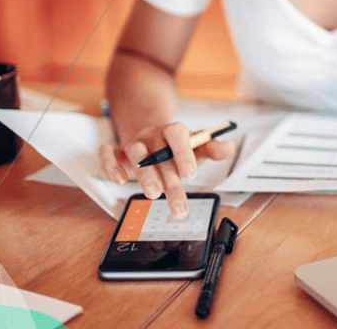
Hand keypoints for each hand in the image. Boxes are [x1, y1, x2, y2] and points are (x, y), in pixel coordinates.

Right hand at [98, 122, 235, 218]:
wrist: (154, 138)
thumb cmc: (178, 147)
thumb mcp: (197, 147)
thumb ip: (212, 148)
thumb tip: (229, 147)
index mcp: (173, 131)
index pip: (177, 134)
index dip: (183, 153)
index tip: (191, 174)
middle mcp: (152, 135)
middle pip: (159, 153)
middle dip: (170, 181)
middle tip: (179, 206)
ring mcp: (134, 143)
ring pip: (135, 154)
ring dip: (144, 175)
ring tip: (154, 194)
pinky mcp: (117, 153)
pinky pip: (107, 154)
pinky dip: (110, 165)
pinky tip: (119, 181)